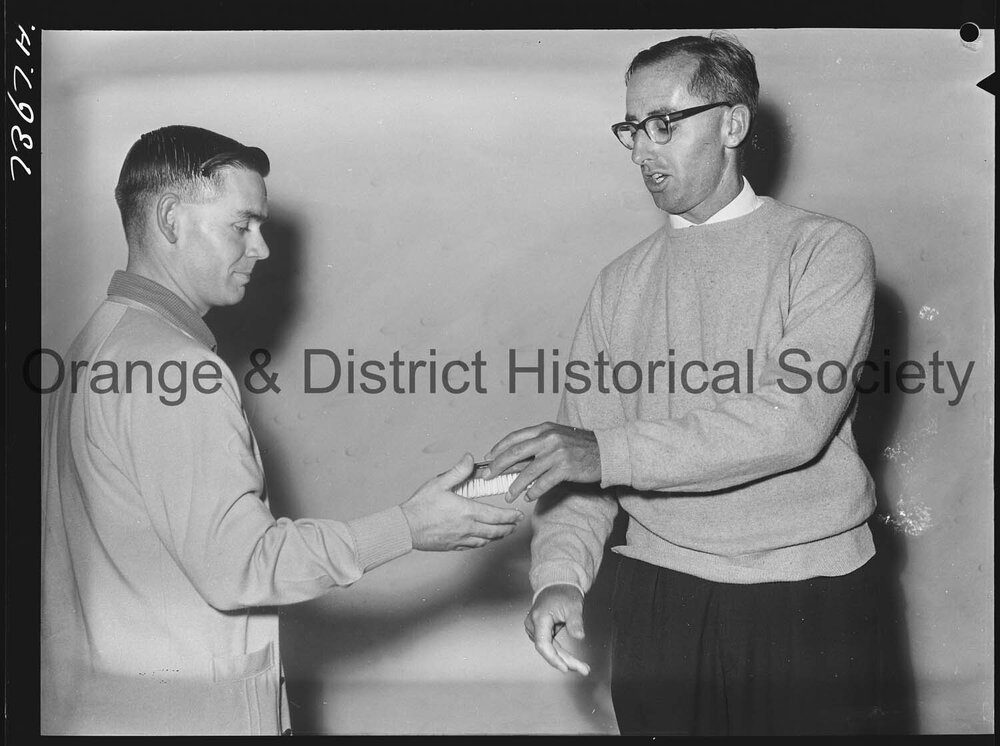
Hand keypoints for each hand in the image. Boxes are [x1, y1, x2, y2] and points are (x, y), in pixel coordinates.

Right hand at [400, 453, 524, 550]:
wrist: (406, 527)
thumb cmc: (420, 506)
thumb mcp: (439, 483)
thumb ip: (458, 471)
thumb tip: (469, 458)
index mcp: (467, 511)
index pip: (496, 516)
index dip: (511, 516)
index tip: (519, 515)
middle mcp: (467, 527)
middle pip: (496, 530)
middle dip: (509, 526)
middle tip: (517, 523)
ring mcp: (461, 539)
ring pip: (487, 540)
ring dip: (499, 535)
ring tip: (505, 531)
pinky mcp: (453, 546)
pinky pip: (474, 546)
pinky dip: (484, 542)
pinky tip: (485, 539)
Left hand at [484, 422, 600, 502]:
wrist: (607, 452)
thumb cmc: (581, 446)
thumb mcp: (557, 438)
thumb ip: (538, 445)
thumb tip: (515, 460)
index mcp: (544, 429)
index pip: (515, 437)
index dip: (498, 448)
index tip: (488, 458)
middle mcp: (549, 439)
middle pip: (515, 452)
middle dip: (498, 466)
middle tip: (488, 476)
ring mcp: (557, 453)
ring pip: (528, 471)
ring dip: (515, 486)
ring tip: (508, 495)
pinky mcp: (565, 468)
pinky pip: (543, 483)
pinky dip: (533, 491)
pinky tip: (528, 497)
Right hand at [524, 584, 589, 675]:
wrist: (557, 585)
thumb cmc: (565, 593)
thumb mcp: (573, 606)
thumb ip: (575, 622)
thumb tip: (579, 636)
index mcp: (539, 618)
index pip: (543, 644)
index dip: (553, 658)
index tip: (565, 668)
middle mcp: (533, 625)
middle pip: (548, 649)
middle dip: (566, 661)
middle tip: (584, 670)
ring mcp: (535, 629)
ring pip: (549, 650)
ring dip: (565, 659)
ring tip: (583, 667)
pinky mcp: (540, 632)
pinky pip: (550, 646)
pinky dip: (561, 654)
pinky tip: (573, 661)